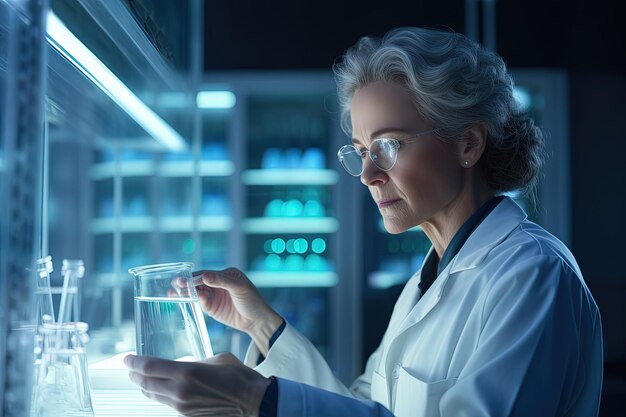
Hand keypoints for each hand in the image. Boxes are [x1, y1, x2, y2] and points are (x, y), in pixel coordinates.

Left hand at [124, 353, 270, 416]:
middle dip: (135, 374)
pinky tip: (163, 388)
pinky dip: (161, 394)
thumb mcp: (215, 359)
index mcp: (187, 373)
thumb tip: (183, 366)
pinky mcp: (188, 415)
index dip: (134, 362)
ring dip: (145, 386)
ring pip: (154, 395)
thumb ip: (194, 363)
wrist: (253, 401)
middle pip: (146, 383)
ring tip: (143, 378)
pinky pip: (168, 403)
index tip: (127, 357)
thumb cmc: (239, 377)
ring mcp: (183, 406)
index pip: (149, 367)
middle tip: (131, 367)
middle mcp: (180, 391)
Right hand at [173, 267, 282, 355]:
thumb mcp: (239, 287)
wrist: (257, 321)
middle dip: (187, 283)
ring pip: (197, 292)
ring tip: (174, 292)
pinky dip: (193, 300)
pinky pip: (201, 302)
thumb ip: (222, 281)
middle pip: (199, 282)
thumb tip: (204, 276)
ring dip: (186, 292)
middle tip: (176, 284)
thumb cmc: (252, 300)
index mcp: (226, 274)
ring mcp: (214, 295)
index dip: (196, 276)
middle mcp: (218, 283)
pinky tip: (186, 299)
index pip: (207, 273)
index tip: (185, 279)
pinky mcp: (212, 307)